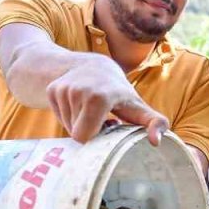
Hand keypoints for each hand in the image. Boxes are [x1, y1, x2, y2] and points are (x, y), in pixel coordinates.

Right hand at [45, 57, 169, 144]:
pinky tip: (79, 103)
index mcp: (99, 98)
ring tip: (90, 109)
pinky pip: (58, 116)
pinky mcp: (52, 89)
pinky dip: (68, 115)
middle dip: (89, 131)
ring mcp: (63, 89)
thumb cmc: (120, 92)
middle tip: (100, 118)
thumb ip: (155, 123)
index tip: (109, 123)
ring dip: (79, 123)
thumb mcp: (138, 106)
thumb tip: (156, 142)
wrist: (94, 66)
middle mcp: (79, 91)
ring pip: (67, 126)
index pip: (84, 137)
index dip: (97, 136)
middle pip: (76, 134)